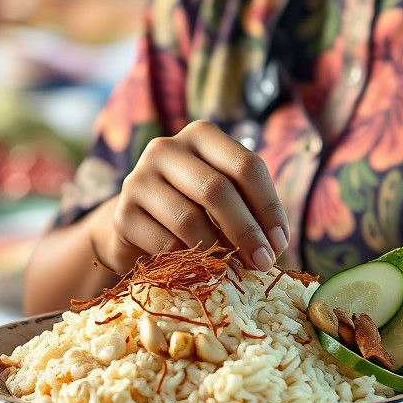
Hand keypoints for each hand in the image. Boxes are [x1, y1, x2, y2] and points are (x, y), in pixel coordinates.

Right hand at [92, 120, 289, 272]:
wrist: (138, 225)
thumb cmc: (195, 207)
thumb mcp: (223, 196)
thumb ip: (249, 209)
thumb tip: (274, 245)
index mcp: (202, 134)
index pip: (246, 165)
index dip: (268, 207)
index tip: (280, 243)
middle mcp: (166, 148)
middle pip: (217, 190)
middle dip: (247, 232)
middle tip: (263, 263)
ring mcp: (138, 178)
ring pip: (189, 219)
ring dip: (218, 251)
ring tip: (232, 268)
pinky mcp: (122, 213)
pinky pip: (164, 244)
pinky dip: (187, 261)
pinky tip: (195, 266)